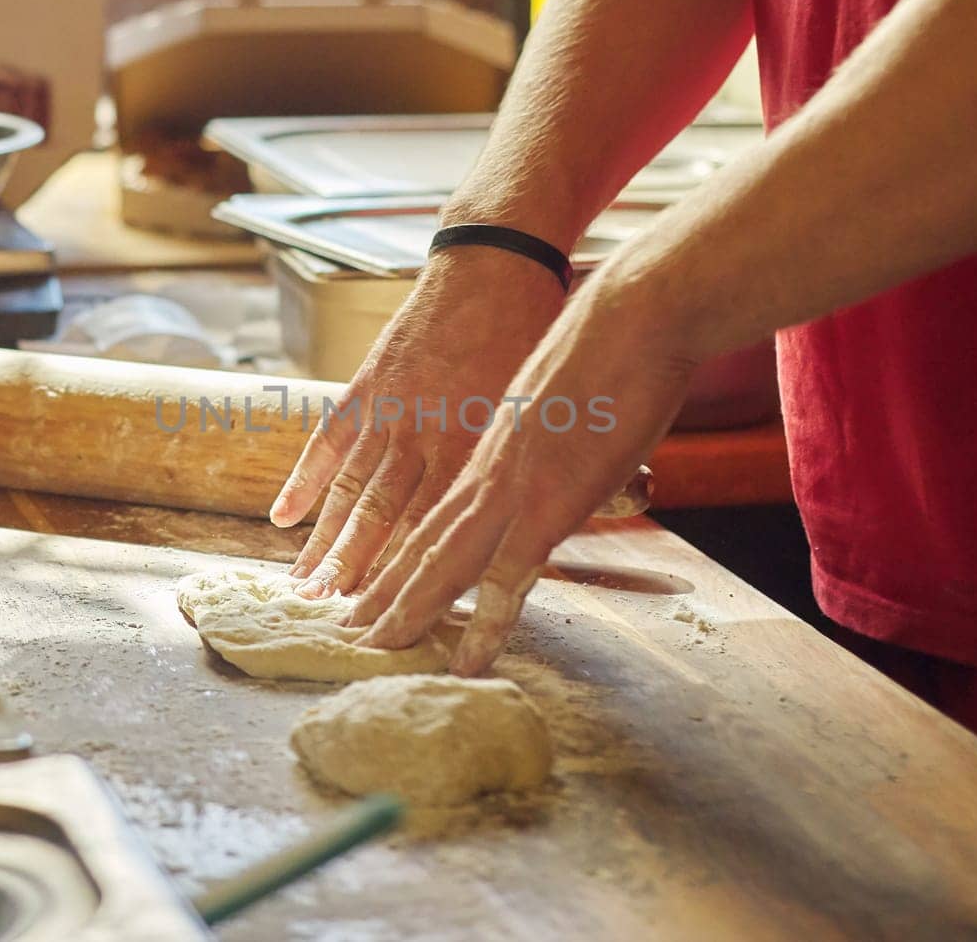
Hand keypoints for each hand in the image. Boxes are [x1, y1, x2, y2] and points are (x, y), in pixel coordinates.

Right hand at [270, 247, 565, 599]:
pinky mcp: (367, 385)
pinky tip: (283, 520)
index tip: (396, 623)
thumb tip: (576, 509)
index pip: (440, 531)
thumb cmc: (538, 335)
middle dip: (359, 579)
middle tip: (336, 626)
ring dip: (327, 545)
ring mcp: (390, 411)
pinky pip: (327, 442)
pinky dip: (304, 481)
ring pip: (351, 491)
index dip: (416, 581)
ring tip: (305, 591)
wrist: (496, 264)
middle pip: (384, 524)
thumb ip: (546, 461)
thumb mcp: (554, 404)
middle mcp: (427, 437)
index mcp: (477, 448)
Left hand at [347, 261, 700, 674]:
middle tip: (346, 629)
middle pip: (415, 536)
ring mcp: (508, 485)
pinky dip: (485, 623)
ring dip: (405, 608)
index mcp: (485, 443)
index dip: (397, 545)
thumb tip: (551, 447)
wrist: (630, 314)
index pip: (428, 506)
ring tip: (371, 647)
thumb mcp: (558, 392)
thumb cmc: (609, 344)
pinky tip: (466, 661)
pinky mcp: (546, 502)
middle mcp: (482, 467)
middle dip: (379, 586)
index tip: (371, 576)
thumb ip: (544, 430)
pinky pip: (506, 577)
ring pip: (439, 559)